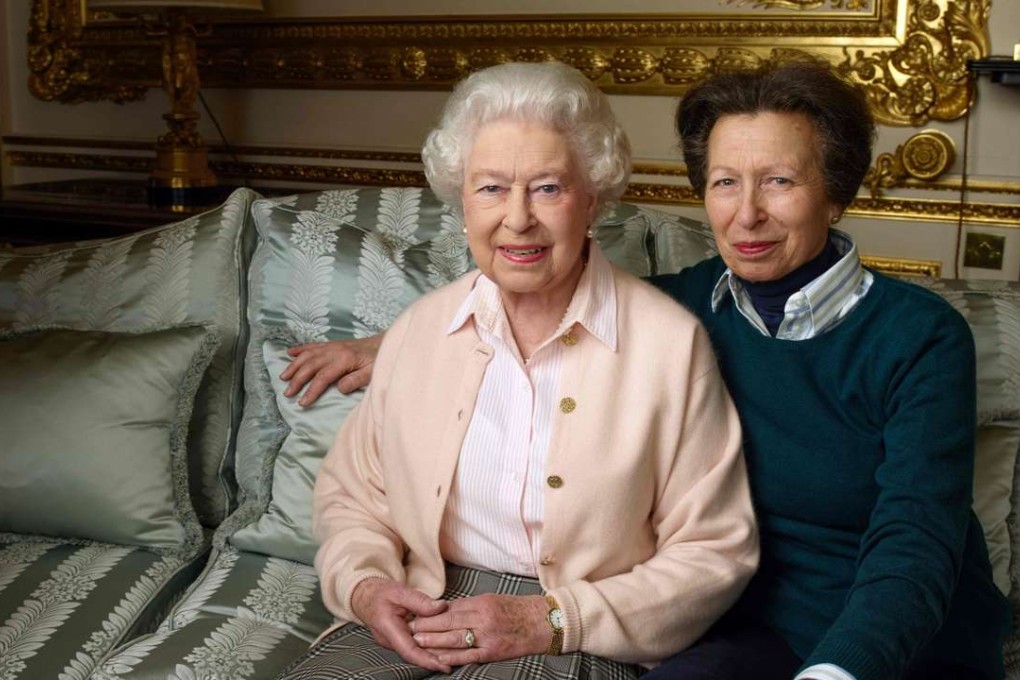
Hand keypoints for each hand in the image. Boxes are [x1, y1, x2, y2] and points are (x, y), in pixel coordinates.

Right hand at [281, 335, 382, 405]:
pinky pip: (312, 346)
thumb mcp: (371, 373)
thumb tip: (339, 388)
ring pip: (307, 355)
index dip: (311, 391)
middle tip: (288, 393)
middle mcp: (334, 351)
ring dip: (294, 366)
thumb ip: (356, 380)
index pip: (322, 377)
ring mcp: (331, 346)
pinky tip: (289, 353)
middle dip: (297, 380)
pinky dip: (299, 349)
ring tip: (283, 377)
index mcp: (343, 359)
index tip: (302, 403)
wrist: (382, 343)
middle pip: (310, 366)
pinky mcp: (331, 344)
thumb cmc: (377, 360)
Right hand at [351, 578, 450, 672]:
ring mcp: (393, 642)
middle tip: (458, 660)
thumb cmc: (379, 593)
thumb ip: (420, 600)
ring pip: (415, 652)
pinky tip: (443, 647)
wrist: (364, 595)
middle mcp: (389, 640)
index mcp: (387, 628)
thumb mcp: (399, 591)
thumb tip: (441, 607)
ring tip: (456, 656)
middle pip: (415, 655)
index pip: (409, 650)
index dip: (427, 660)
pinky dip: (428, 648)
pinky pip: (414, 647)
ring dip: (434, 655)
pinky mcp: (397, 640)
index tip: (444, 666)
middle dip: (435, 660)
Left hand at [409, 594, 550, 666]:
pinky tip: (438, 657)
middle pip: (449, 621)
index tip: (415, 613)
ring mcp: (487, 635)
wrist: (542, 622)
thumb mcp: (493, 600)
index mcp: (481, 603)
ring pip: (455, 638)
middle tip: (409, 627)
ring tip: (418, 641)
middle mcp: (482, 618)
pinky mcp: (493, 651)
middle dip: (427, 625)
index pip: (450, 607)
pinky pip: (469, 655)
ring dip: (435, 640)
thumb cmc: (517, 609)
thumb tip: (446, 610)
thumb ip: (470, 606)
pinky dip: (452, 657)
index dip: (430, 612)